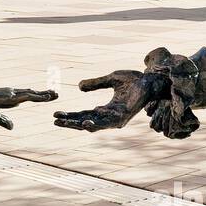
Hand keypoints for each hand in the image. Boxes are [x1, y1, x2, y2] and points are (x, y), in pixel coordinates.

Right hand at [0, 87, 57, 129]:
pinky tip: (47, 97)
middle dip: (44, 93)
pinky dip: (38, 96)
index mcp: (9, 98)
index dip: (37, 97)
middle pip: (32, 93)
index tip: (46, 97)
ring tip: (56, 94)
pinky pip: (28, 96)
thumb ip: (4, 121)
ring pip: (32, 94)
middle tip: (56, 93)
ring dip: (44, 94)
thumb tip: (13, 127)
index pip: (26, 96)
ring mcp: (12, 93)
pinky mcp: (11, 96)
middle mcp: (12, 93)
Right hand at [53, 71, 167, 131]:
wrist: (150, 80)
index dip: (70, 115)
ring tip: (64, 123)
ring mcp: (116, 118)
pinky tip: (84, 123)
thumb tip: (79, 86)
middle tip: (55, 122)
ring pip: (94, 125)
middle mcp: (110, 116)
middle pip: (86, 122)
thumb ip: (96, 84)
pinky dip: (95, 124)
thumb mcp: (110, 79)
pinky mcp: (123, 117)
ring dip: (78, 125)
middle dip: (70, 122)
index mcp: (106, 109)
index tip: (56, 114)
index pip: (84, 114)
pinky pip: (107, 123)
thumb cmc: (134, 80)